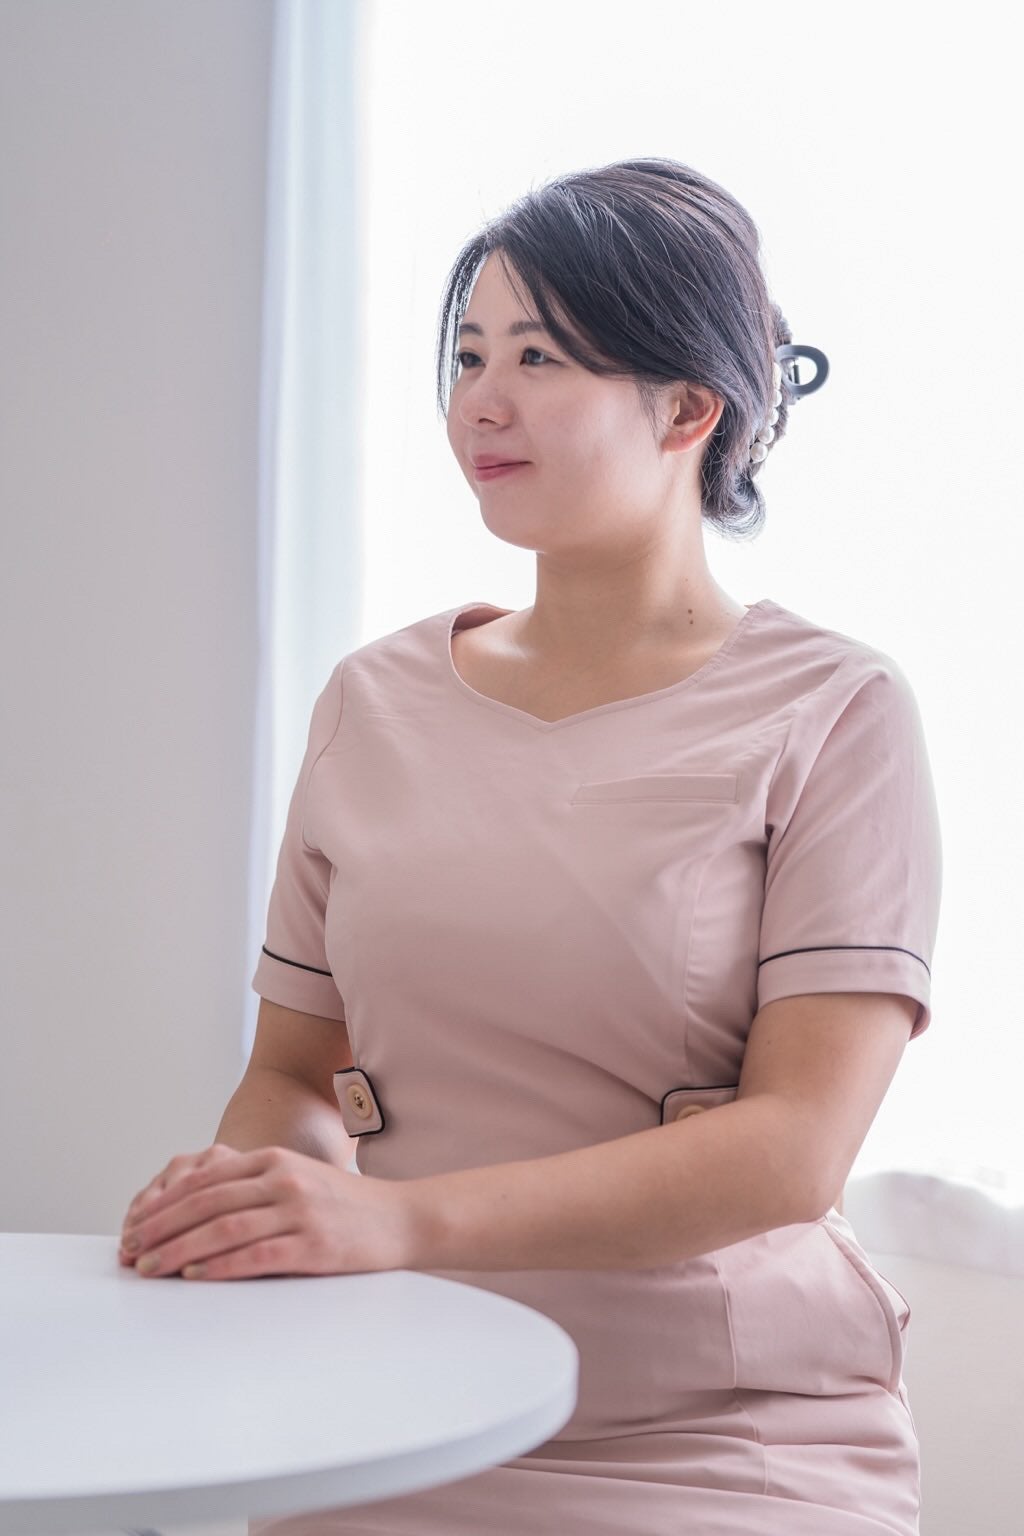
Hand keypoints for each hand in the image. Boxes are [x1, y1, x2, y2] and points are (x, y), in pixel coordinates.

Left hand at [118, 1143, 417, 1280]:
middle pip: (206, 1202)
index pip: (205, 1179)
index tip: (135, 1224)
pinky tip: (196, 1276)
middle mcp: (284, 1180)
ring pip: (224, 1228)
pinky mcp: (314, 1245)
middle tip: (129, 1250)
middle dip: (160, 1228)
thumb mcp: (299, 1181)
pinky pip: (256, 1255)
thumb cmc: (346, 1207)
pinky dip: (221, 1266)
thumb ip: (254, 1188)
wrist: (404, 1219)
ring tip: (150, 1267)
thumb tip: (196, 1214)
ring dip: (179, 1249)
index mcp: (275, 1161)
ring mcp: (300, 1211)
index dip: (164, 1203)